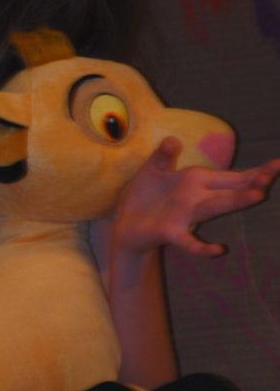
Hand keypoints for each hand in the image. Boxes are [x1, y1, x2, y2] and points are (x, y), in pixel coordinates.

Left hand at [112, 137, 279, 257]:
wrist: (125, 224)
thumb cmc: (144, 196)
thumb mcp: (152, 170)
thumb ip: (163, 155)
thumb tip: (173, 140)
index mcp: (197, 181)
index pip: (232, 176)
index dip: (254, 171)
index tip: (278, 164)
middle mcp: (197, 198)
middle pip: (231, 189)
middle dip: (253, 181)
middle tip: (273, 172)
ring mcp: (185, 216)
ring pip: (215, 207)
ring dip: (235, 202)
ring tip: (258, 195)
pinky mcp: (170, 232)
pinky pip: (188, 242)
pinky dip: (202, 247)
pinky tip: (219, 250)